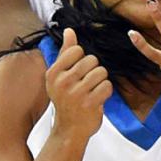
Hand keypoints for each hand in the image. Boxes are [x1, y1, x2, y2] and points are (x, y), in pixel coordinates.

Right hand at [46, 28, 112, 142]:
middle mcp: (62, 82)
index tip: (78, 73)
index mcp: (53, 73)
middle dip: (94, 70)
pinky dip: (106, 92)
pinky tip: (97, 99)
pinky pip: (107, 86)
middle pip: (92, 60)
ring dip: (101, 81)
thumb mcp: (61, 76)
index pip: (77, 50)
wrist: (69, 129)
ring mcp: (76, 94)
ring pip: (101, 72)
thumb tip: (69, 30)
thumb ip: (66, 52)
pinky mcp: (89, 104)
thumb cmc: (66, 100)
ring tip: (92, 91)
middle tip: (87, 84)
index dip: (82, 59)